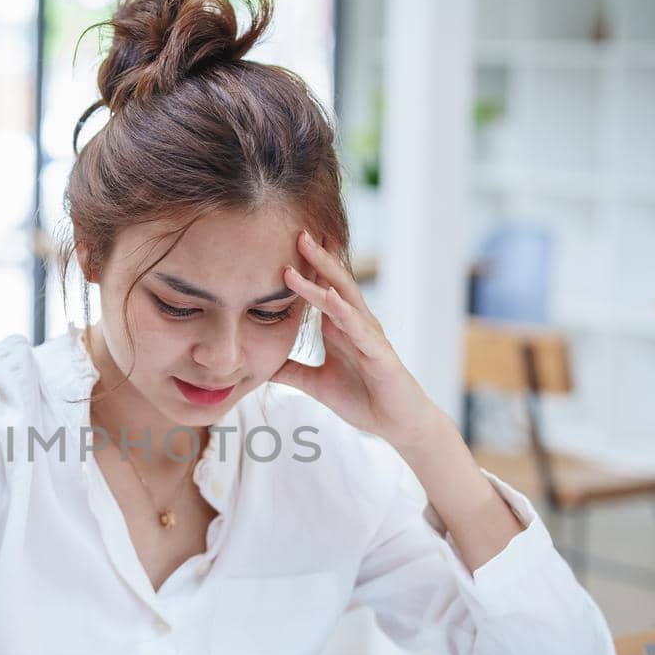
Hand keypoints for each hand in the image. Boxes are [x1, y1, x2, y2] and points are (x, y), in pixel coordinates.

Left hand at [272, 230, 444, 450]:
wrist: (396, 423)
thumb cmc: (362, 398)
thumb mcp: (314, 383)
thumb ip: (289, 370)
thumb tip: (258, 366)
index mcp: (340, 327)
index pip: (320, 290)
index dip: (304, 269)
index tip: (281, 245)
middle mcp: (355, 324)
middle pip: (334, 283)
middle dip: (316, 257)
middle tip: (296, 231)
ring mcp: (368, 335)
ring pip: (344, 297)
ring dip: (325, 273)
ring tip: (308, 249)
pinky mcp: (379, 354)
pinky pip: (359, 328)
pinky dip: (344, 311)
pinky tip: (330, 296)